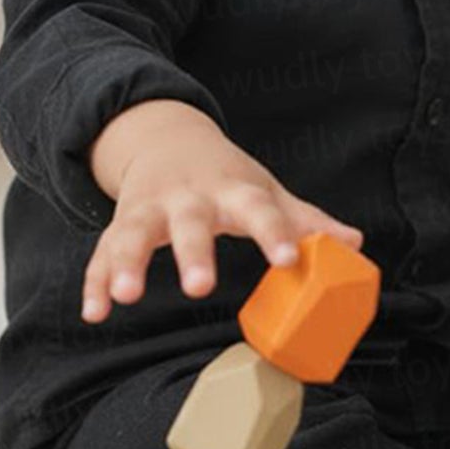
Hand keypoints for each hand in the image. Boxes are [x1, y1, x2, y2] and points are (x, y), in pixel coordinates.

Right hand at [81, 117, 363, 323]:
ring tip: (127, 296)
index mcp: (233, 191)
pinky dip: (95, 281)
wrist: (167, 137)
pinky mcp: (120, 224)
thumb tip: (354, 243)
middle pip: (190, 224)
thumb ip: (306, 219)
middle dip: (193, 253)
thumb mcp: (267, 191)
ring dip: (129, 263)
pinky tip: (95, 311)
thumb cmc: (227, 176)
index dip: (275, 234)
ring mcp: (150, 209)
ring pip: (135, 234)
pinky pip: (102, 253)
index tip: (289, 258)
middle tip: (199, 287)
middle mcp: (189, 198)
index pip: (259, 211)